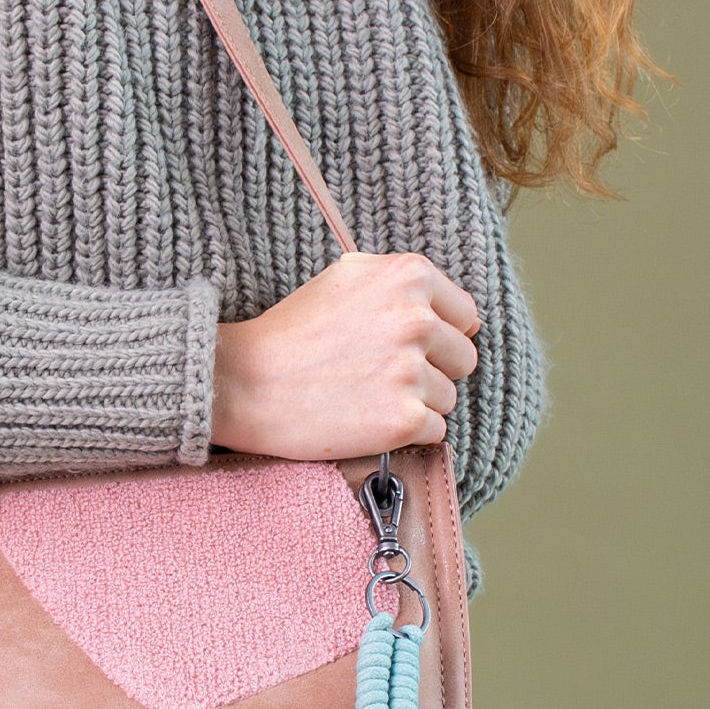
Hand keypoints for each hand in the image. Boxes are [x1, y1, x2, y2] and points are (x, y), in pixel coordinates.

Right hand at [211, 253, 479, 462]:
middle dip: (431, 369)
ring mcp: (412, 371)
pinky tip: (366, 418)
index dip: (436, 334)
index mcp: (408, 276)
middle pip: (463, 358)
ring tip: (366, 395)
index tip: (402, 345)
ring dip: (415, 402)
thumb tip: (463, 314)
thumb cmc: (292, 331)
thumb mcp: (346, 277)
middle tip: (380, 373)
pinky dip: (405, 433)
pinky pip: (435, 431)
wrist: (244, 382)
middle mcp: (417, 318)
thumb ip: (403, 284)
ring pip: (447, 396)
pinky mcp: (404, 419)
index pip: (465, 314)